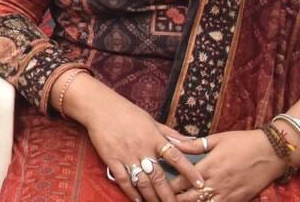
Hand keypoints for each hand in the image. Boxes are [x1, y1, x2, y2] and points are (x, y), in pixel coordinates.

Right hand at [77, 93, 201, 201]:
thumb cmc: (127, 112)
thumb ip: (171, 134)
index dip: (189, 171)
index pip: (176, 157)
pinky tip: (137, 200)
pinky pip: (123, 180)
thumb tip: (192, 140)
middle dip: (168, 194)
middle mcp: (142, 149)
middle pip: (159, 177)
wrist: (99, 108)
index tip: (200, 183)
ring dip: (151, 197)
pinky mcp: (112, 159)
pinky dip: (131, 192)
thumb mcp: (152, 120)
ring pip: (142, 182)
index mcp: (154, 138)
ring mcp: (126, 156)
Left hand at [167, 130, 283, 201]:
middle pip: (189, 198)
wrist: (273, 152)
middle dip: (175, 199)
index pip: (181, 181)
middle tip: (164, 198)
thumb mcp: (217, 139)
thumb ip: (193, 145)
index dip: (168, 187)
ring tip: (179, 201)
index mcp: (208, 166)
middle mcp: (216, 182)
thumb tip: (172, 142)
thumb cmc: (244, 142)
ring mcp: (228, 193)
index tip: (157, 186)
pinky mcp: (240, 199)